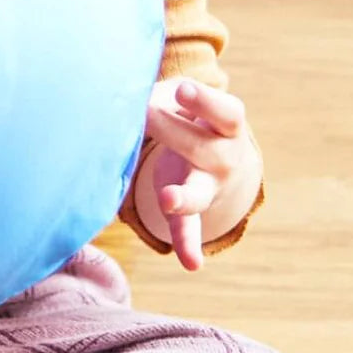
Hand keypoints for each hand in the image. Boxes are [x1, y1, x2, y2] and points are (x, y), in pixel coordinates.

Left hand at [140, 78, 260, 270]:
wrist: (222, 154)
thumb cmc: (192, 115)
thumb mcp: (187, 101)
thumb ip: (162, 97)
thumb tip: (124, 93)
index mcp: (228, 125)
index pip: (224, 111)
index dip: (204, 100)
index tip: (182, 89)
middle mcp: (224, 157)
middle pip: (201, 146)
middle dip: (171, 129)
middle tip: (143, 112)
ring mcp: (209, 186)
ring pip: (198, 192)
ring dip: (183, 198)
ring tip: (169, 200)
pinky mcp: (192, 209)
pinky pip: (190, 228)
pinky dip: (188, 245)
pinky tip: (191, 263)